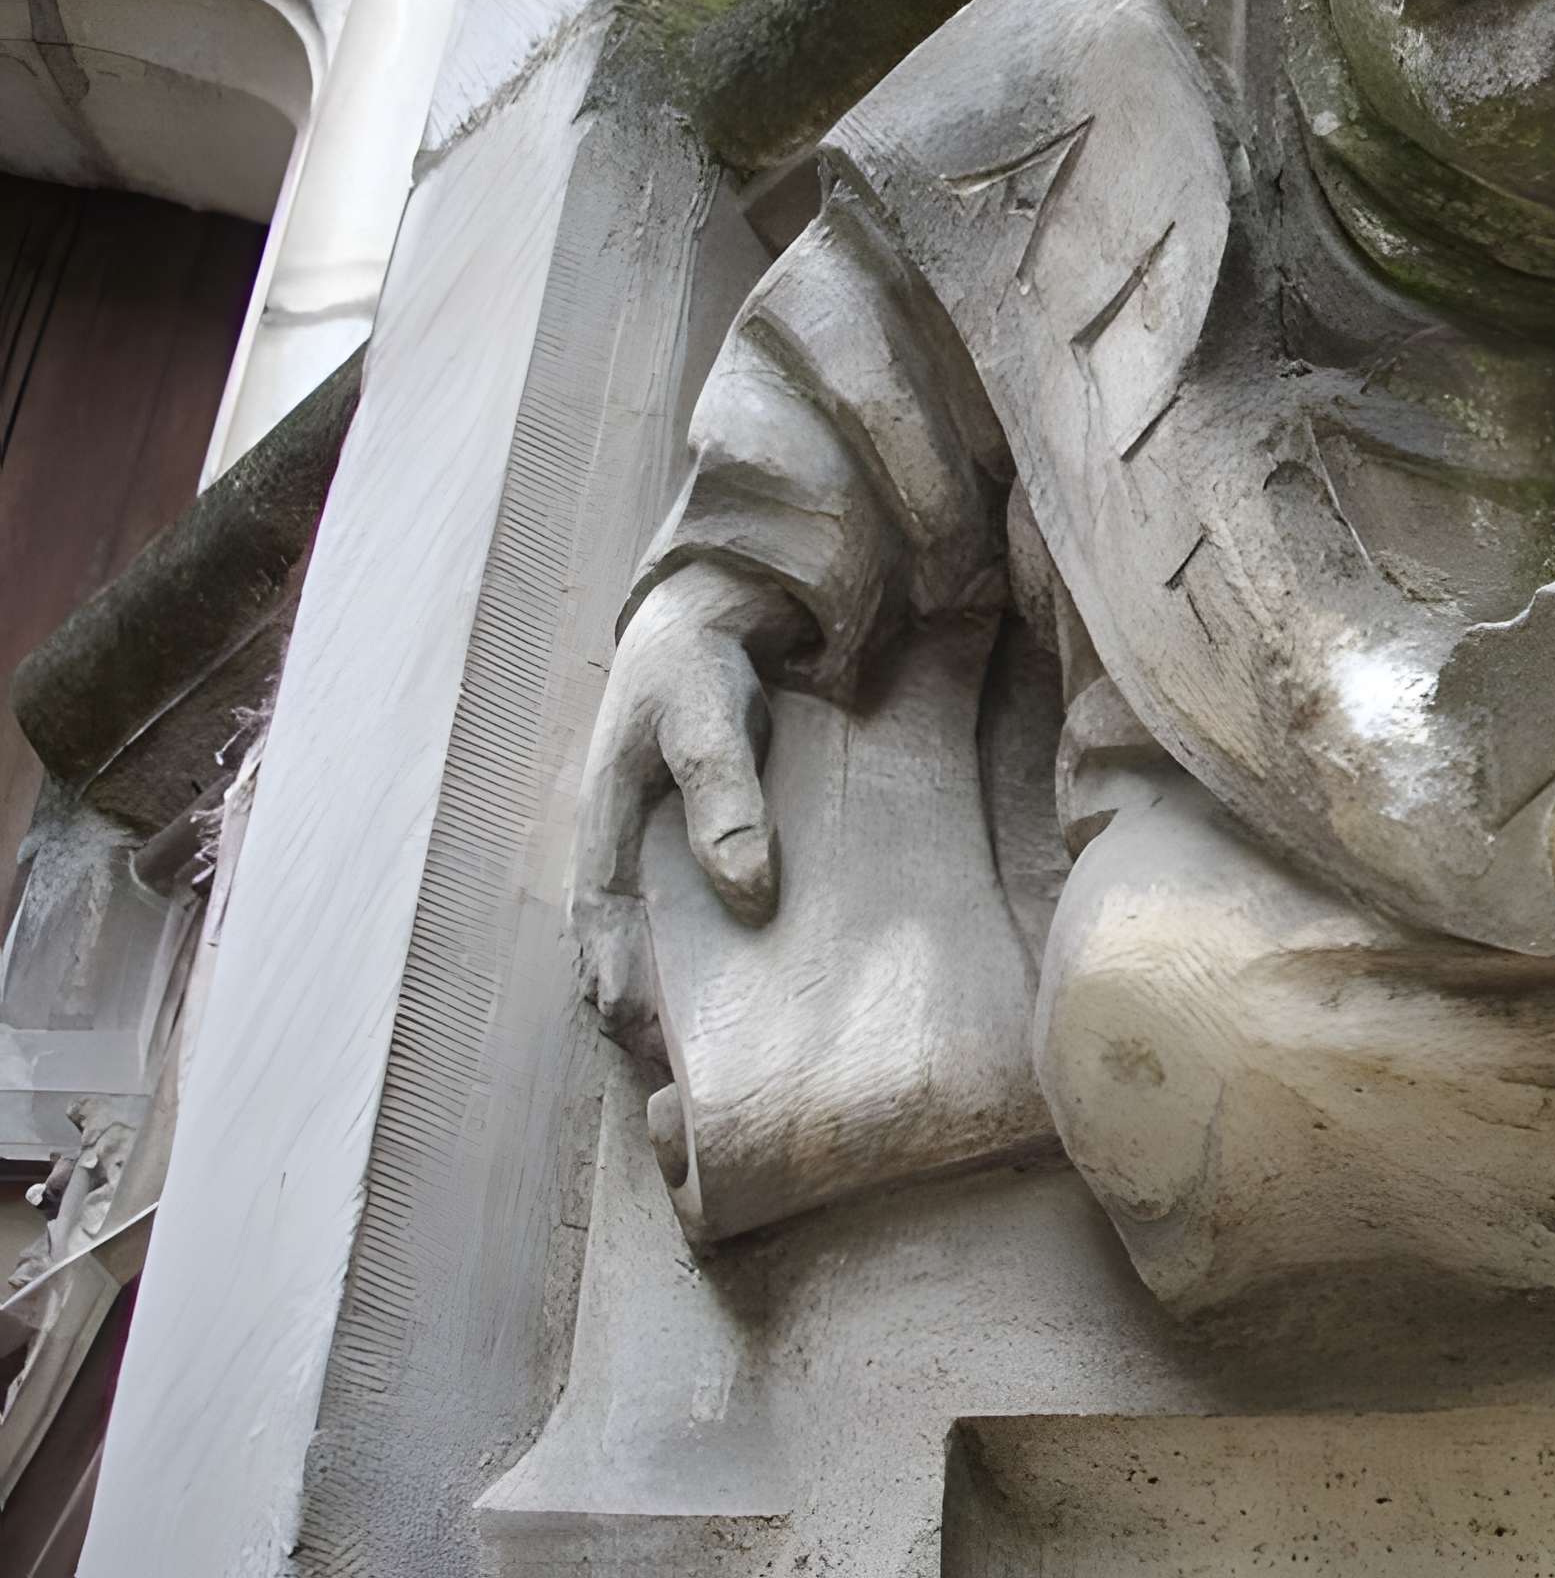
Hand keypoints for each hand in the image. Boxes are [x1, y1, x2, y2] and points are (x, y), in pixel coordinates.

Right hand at [573, 562, 812, 1033]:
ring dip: (711, 1007)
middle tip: (716, 1090)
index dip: (627, 1001)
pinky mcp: (729, 856)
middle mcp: (637, 863)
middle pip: (641, 966)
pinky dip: (750, 966)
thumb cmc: (699, 663)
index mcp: (609, 837)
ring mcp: (680, 865)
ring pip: (685, 956)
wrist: (729, 612)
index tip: (660, 1053)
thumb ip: (722, 791)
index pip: (605, 943)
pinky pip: (732, 926)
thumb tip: (748, 890)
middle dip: (668, 1028)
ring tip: (763, 1070)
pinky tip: (800, 998)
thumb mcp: (704, 712)